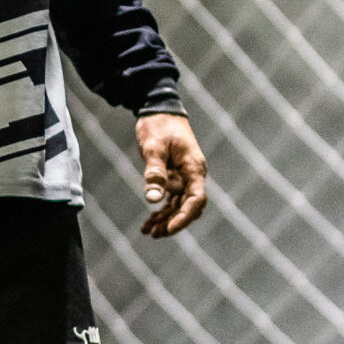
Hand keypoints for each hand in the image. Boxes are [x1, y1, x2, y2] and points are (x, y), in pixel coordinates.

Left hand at [136, 113, 206, 238]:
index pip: (196, 199)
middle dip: (173, 223)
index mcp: (193, 168)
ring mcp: (185, 177)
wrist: (159, 109)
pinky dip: (161, 211)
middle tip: (153, 234)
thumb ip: (154, 172)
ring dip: (165, 220)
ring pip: (179, 206)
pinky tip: (148, 222)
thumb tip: (153, 199)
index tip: (169, 229)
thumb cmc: (158, 125)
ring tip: (147, 232)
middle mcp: (193, 175)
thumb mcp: (153, 147)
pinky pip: (171, 200)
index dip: (184, 217)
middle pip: (189, 207)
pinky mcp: (175, 177)